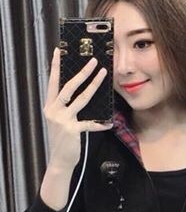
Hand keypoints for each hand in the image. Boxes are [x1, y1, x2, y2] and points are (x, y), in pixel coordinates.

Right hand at [44, 47, 112, 173]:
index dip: (55, 67)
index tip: (59, 51)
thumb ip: (67, 109)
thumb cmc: (64, 140)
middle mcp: (54, 110)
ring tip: (103, 74)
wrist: (60, 160)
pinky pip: (90, 124)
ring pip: (80, 99)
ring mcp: (63, 119)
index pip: (52, 82)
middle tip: (93, 61)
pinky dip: (101, 124)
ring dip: (93, 85)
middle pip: (68, 86)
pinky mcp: (72, 130)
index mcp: (50, 106)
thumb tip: (80, 95)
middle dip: (81, 72)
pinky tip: (110, 123)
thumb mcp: (61, 121)